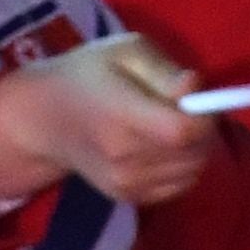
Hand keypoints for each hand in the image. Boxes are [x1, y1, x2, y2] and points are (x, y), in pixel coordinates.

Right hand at [0, 36, 217, 209]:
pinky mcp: (129, 197)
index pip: (183, 131)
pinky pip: (179, 185)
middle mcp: (124, 158)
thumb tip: (195, 88)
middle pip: (194, 154)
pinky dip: (183, 166)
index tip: (199, 99)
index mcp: (121, 116)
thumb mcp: (125, 51)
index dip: (205, 116)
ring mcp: (126, 184)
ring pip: (192, 171)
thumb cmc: (88, 74)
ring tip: (171, 124)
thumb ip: (164, 69)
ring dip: (195, 148)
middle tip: (186, 108)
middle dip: (204, 130)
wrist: (45, 118)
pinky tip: (162, 145)